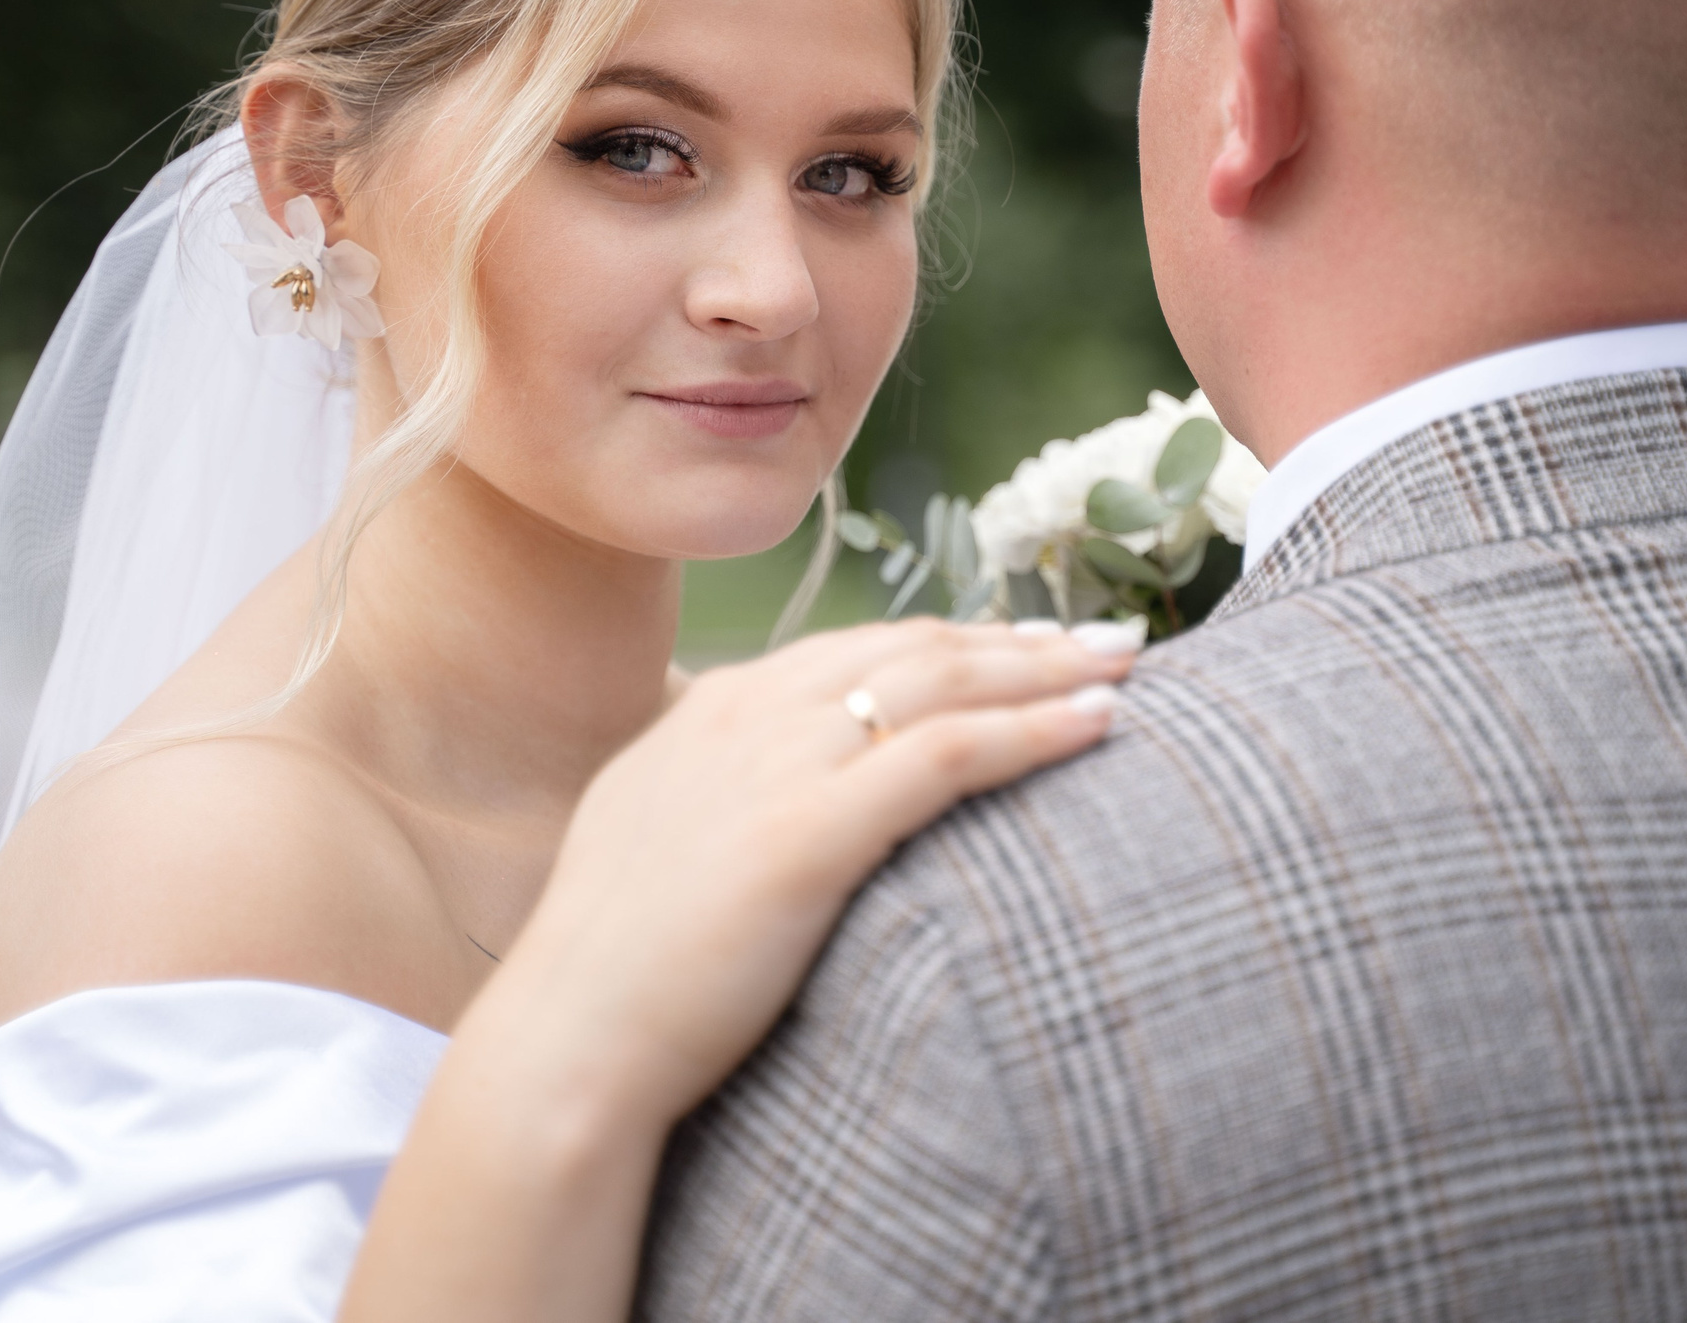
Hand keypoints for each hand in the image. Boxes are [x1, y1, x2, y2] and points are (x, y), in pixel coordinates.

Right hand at [484, 616, 1139, 1128]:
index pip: (858, 651)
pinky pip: (945, 756)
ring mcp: (774, 767)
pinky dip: (1031, 730)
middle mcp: (745, 717)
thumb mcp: (657, 847)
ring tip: (1122, 664)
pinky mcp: (805, 833)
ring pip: (939, 683)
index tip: (1024, 646)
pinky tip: (1097, 724)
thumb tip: (762, 804)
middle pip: (912, 649)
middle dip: (1017, 638)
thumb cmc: (613, 977)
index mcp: (709, 714)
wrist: (564, 1047)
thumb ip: (715, 801)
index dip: (953, 642)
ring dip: (1043, 667)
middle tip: (1107, 637)